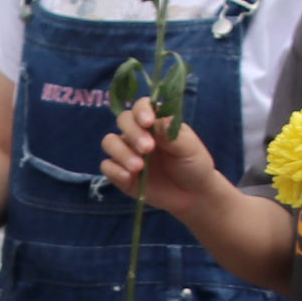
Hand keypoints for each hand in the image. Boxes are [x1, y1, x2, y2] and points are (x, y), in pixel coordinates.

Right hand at [100, 105, 226, 214]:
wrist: (193, 194)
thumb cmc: (193, 165)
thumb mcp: (189, 148)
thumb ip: (171, 134)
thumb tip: (156, 120)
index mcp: (156, 121)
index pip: (141, 106)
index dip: (141, 110)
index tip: (148, 122)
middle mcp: (138, 133)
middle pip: (123, 121)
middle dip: (133, 133)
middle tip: (148, 148)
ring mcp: (128, 152)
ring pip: (110, 142)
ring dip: (121, 152)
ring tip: (138, 167)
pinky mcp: (121, 173)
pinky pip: (107, 166)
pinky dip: (115, 170)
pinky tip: (129, 178)